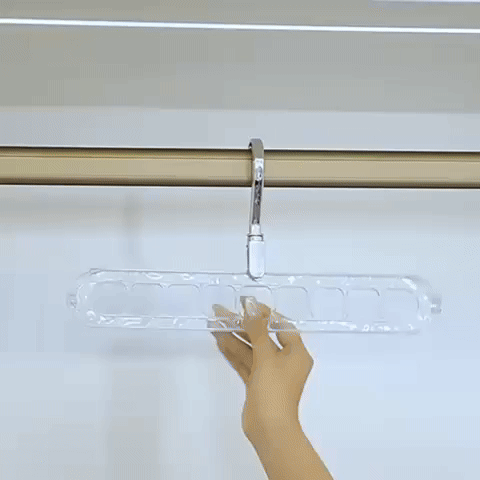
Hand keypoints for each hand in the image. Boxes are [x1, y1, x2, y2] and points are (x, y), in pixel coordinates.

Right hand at [211, 297, 313, 440]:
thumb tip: (252, 307)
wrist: (269, 429)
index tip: (246, 305)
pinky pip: (245, 362)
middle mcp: (284, 360)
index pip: (280, 326)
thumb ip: (258, 330)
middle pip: (262, 337)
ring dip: (234, 337)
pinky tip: (219, 340)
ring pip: (250, 349)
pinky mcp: (256, 382)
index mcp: (296, 353)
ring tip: (215, 323)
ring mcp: (269, 372)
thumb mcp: (267, 356)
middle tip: (222, 313)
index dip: (264, 314)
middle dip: (242, 325)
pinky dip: (233, 352)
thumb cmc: (275, 390)